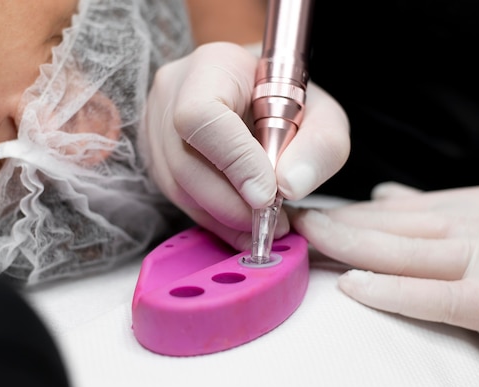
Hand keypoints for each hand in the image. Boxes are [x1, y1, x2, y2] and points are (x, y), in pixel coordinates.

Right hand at [140, 42, 348, 249]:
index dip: (233, 160)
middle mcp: (172, 95)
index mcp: (212, 67)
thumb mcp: (323, 115)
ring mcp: (156, 127)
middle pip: (185, 162)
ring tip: (260, 227)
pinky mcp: (156, 157)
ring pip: (177, 187)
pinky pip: (177, 198)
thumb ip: (319, 147)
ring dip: (222, 217)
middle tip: (269, 222)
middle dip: (230, 203)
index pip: (203, 115)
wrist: (258, 97)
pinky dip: (213, 218)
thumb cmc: (289, 102)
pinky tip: (240, 224)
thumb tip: (289, 186)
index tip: (268, 194)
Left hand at [289, 182, 478, 363]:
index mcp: (470, 206)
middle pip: (391, 225)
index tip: (308, 215)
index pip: (393, 208)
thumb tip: (387, 194)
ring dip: (350, 245)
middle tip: (292, 222)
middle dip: (337, 224)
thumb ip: (434, 212)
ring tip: (309, 242)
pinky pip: (436, 295)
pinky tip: (354, 286)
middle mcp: (476, 224)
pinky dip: (392, 291)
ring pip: (404, 250)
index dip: (346, 213)